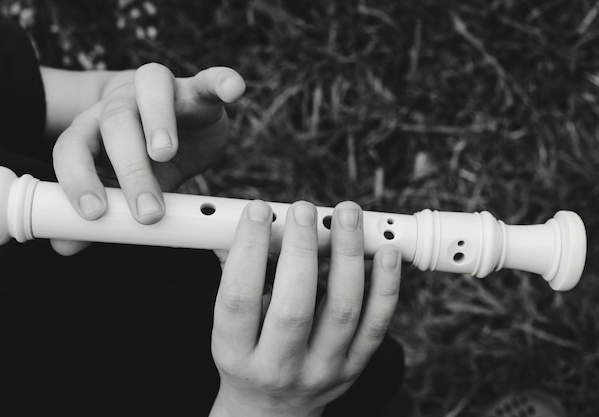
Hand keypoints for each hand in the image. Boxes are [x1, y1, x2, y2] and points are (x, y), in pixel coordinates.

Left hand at [50, 63, 244, 254]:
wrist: (176, 125)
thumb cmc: (146, 160)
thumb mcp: (125, 188)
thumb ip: (105, 211)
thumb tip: (66, 245)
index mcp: (94, 130)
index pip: (73, 147)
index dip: (78, 178)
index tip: (95, 214)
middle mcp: (122, 103)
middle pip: (115, 123)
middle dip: (129, 170)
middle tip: (148, 212)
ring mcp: (160, 91)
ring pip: (152, 89)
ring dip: (158, 121)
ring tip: (165, 154)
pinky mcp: (199, 89)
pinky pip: (209, 79)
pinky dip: (221, 81)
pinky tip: (232, 90)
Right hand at [210, 200, 401, 416]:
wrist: (271, 410)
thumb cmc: (247, 356)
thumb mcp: (228, 326)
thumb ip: (235, 273)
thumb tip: (240, 222)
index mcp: (236, 353)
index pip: (238, 298)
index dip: (247, 249)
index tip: (258, 211)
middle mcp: (278, 367)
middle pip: (294, 307)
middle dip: (301, 250)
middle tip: (304, 210)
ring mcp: (322, 369)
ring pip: (342, 311)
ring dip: (348, 257)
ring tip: (348, 215)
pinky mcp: (354, 367)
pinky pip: (376, 325)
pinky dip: (385, 286)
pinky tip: (385, 253)